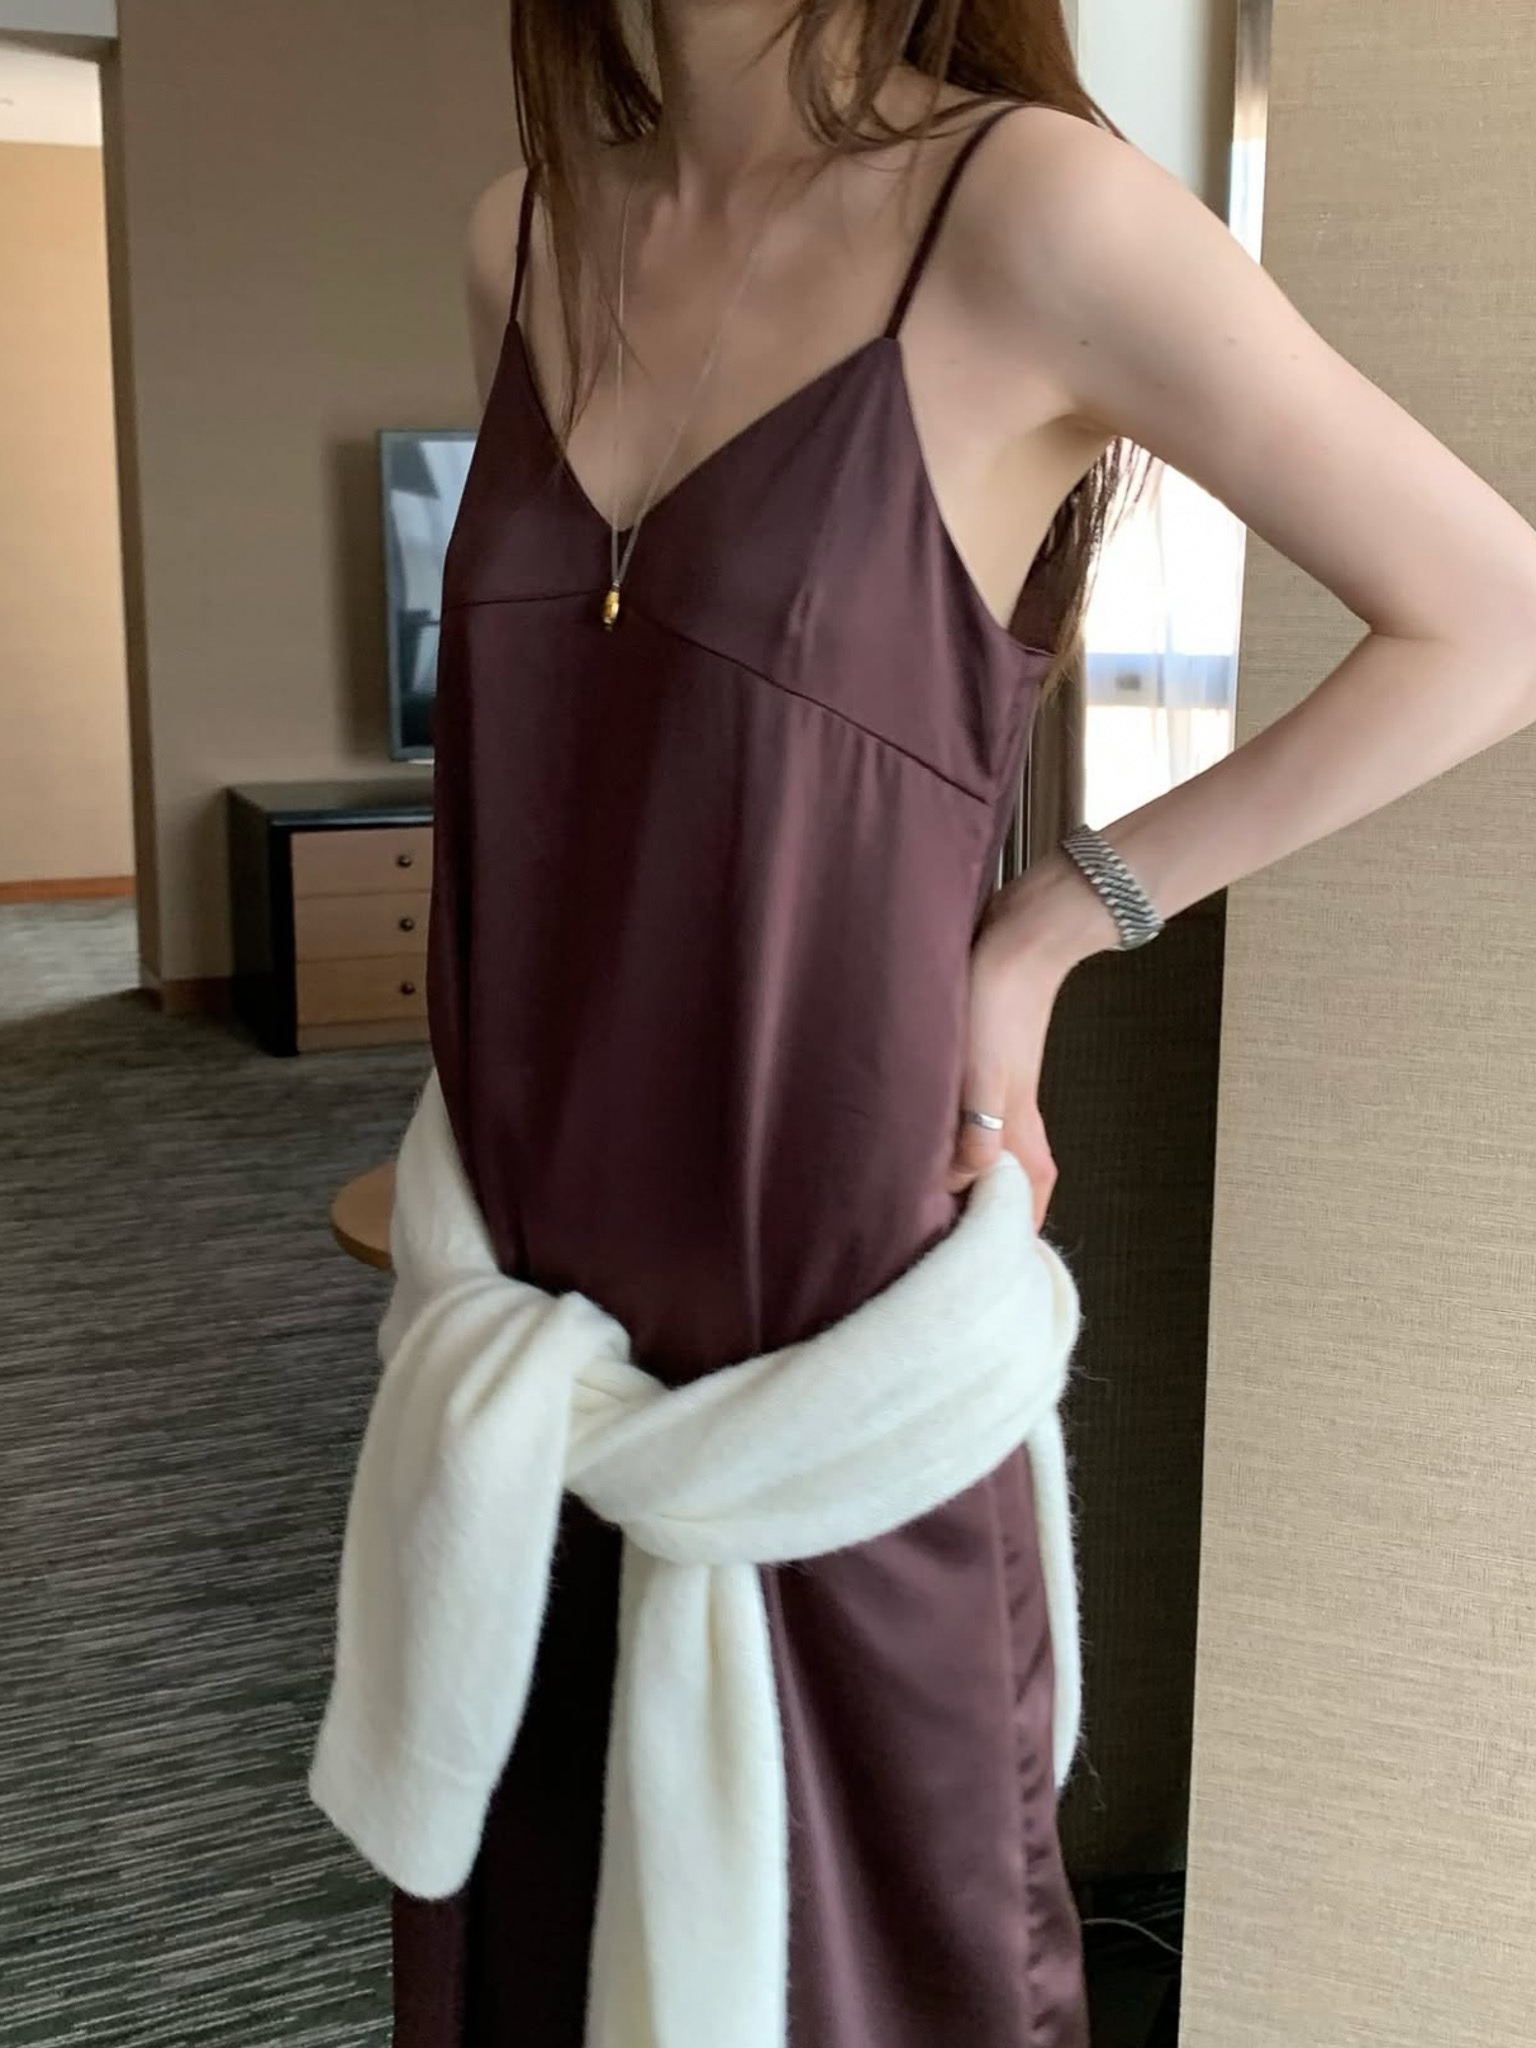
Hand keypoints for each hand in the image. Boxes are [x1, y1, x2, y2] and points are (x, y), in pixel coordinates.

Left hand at [945, 884, 1072, 1230]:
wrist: (1017, 940)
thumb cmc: (1000, 1006)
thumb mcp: (982, 1077)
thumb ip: (973, 1134)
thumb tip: (957, 1183)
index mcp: (1022, 1135)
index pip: (1026, 1208)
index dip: (1006, 1244)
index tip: (973, 1276)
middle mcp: (1014, 1125)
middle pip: (1007, 1190)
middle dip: (979, 1223)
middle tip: (932, 1251)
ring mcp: (998, 1099)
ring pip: (985, 1159)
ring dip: (959, 1184)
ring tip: (915, 1211)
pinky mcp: (979, 1073)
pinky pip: (967, 1127)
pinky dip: (947, 1145)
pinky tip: (916, 1144)